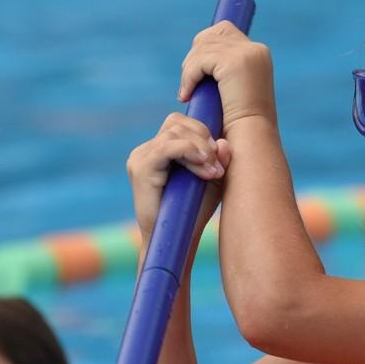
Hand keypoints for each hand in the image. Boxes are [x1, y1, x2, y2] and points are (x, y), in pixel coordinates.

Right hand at [125, 113, 231, 238]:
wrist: (174, 241)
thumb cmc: (192, 214)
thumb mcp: (212, 182)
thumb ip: (218, 160)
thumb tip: (223, 142)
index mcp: (158, 151)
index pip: (178, 123)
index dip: (201, 132)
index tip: (218, 157)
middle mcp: (146, 151)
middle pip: (176, 123)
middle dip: (203, 139)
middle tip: (217, 167)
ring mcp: (140, 158)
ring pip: (174, 132)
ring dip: (199, 149)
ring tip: (212, 172)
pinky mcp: (141, 168)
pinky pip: (167, 146)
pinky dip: (189, 151)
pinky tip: (203, 166)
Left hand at [178, 22, 276, 132]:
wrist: (251, 138)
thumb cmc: (242, 123)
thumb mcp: (237, 90)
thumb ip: (225, 71)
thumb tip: (201, 55)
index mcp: (259, 53)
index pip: (224, 31)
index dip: (205, 47)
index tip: (196, 70)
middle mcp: (255, 49)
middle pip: (210, 35)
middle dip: (195, 57)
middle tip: (190, 83)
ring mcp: (245, 54)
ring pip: (201, 48)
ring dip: (189, 71)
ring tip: (187, 92)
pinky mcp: (232, 62)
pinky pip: (198, 62)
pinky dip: (188, 78)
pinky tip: (187, 96)